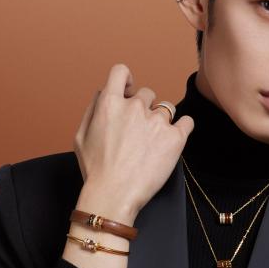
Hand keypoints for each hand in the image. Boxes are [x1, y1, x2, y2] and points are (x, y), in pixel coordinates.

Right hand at [74, 63, 194, 218]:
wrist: (114, 195)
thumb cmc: (96, 171)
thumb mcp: (81, 136)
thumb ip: (93, 109)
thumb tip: (103, 93)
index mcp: (110, 103)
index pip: (120, 72)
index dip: (126, 79)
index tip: (129, 91)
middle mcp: (135, 107)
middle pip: (147, 93)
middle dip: (144, 108)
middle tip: (139, 131)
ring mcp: (157, 121)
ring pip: (166, 108)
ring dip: (162, 120)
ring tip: (154, 141)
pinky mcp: (175, 137)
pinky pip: (187, 122)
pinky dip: (182, 128)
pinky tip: (174, 139)